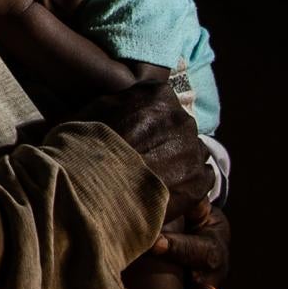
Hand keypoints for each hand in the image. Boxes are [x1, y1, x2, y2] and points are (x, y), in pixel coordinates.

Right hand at [88, 81, 214, 218]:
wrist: (91, 189)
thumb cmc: (85, 148)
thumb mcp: (94, 110)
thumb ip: (120, 104)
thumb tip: (126, 104)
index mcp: (158, 95)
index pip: (161, 102)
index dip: (147, 121)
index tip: (136, 136)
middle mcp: (181, 118)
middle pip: (178, 128)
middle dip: (165, 142)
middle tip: (143, 160)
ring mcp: (193, 150)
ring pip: (192, 153)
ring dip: (178, 163)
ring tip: (155, 180)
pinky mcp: (199, 181)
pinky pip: (202, 179)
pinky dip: (188, 186)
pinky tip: (166, 193)